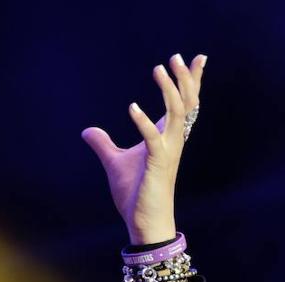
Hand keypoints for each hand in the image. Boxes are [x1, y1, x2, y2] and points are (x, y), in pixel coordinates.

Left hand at [81, 53, 205, 243]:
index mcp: (167, 138)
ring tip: (158, 69)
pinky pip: (152, 139)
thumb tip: (87, 131)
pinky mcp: (157, 164)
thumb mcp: (114, 163)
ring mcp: (167, 152)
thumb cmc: (136, 194)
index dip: (192, 81)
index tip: (198, 58)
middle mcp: (172, 142)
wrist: (144, 222)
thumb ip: (103, 145)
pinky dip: (142, 122)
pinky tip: (131, 107)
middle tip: (177, 56)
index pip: (185, 104)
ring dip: (168, 90)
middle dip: (184, 78)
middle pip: (186, 103)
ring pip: (177, 114)